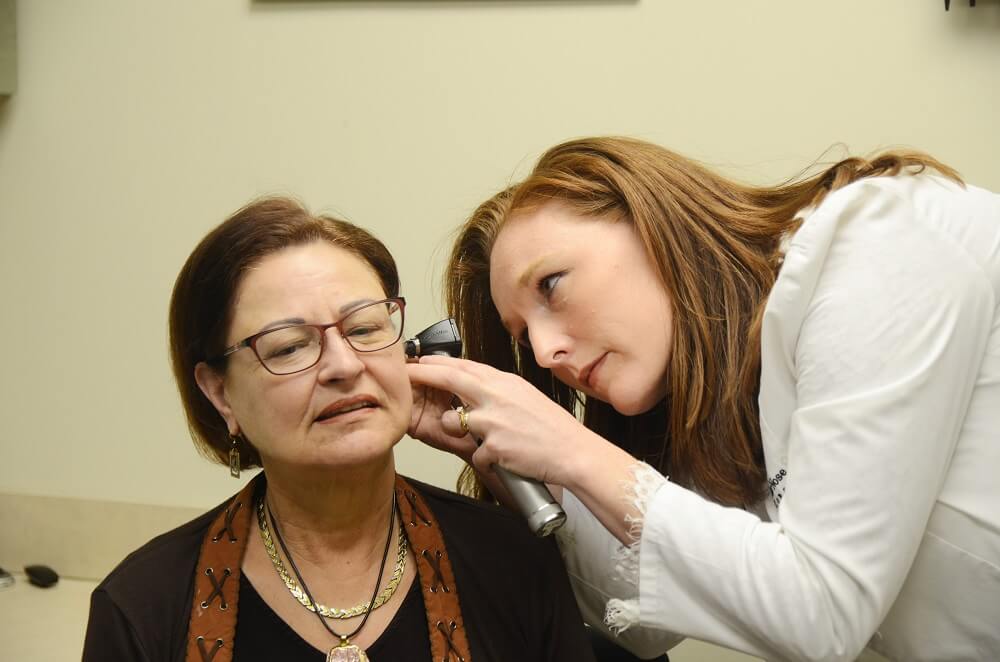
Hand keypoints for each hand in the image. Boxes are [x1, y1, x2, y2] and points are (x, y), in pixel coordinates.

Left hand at [406, 354, 606, 488]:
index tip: (420, 360)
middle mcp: (496, 396)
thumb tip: (476, 386)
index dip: (437, 363)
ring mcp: (492, 421)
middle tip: (407, 374)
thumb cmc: (552, 427)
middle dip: (424, 375)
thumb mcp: (525, 396)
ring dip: (461, 432)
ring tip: (485, 438)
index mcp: (504, 382)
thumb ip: (498, 390)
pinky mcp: (493, 446)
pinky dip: (488, 459)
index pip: (463, 366)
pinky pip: (476, 454)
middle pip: (450, 380)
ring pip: (455, 423)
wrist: (573, 452)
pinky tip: (507, 459)